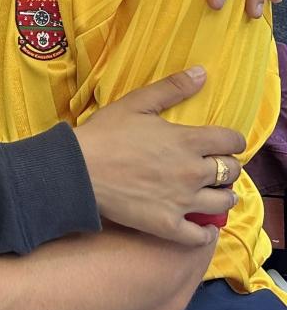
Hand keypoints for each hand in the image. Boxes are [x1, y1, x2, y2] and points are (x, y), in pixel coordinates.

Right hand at [76, 66, 242, 247]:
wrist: (78, 170)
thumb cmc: (104, 134)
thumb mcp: (136, 104)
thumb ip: (171, 88)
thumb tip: (202, 73)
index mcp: (188, 141)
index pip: (231, 141)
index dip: (232, 140)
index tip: (223, 143)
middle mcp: (193, 172)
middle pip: (231, 171)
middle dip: (226, 166)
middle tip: (213, 167)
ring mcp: (183, 201)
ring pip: (223, 202)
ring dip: (222, 195)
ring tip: (211, 193)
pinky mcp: (168, 225)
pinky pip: (201, 236)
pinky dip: (206, 232)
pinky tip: (201, 227)